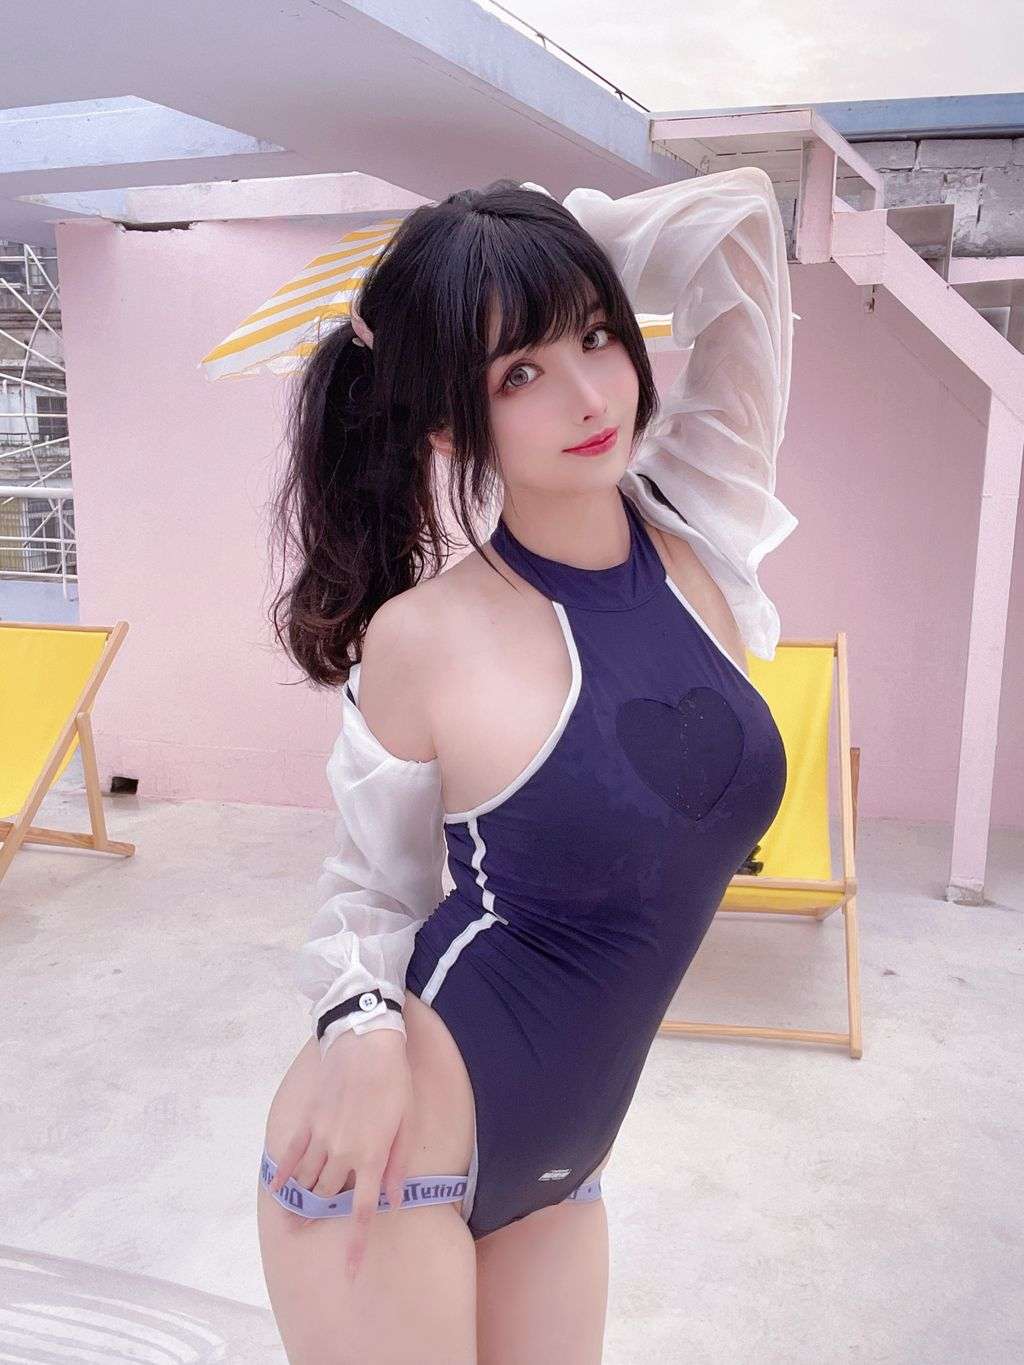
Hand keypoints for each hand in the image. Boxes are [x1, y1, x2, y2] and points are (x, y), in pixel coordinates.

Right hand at [265, 1028, 413, 1279]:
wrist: (365, 1041)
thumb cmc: (394, 1081)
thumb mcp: (407, 1122)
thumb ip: (396, 1165)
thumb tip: (392, 1201)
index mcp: (371, 1156)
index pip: (361, 1210)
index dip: (355, 1244)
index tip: (350, 1272)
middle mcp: (343, 1153)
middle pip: (327, 1197)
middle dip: (319, 1219)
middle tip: (311, 1236)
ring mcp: (321, 1137)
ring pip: (308, 1181)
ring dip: (301, 1204)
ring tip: (294, 1223)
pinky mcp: (308, 1121)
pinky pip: (291, 1155)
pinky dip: (285, 1175)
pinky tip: (279, 1190)